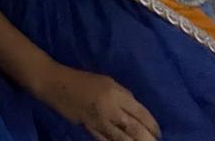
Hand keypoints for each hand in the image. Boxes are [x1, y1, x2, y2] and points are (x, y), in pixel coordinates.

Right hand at [38, 66, 159, 140]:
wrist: (56, 84)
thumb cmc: (82, 80)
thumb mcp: (106, 81)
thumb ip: (123, 95)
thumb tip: (135, 110)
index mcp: (116, 93)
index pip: (140, 113)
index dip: (152, 124)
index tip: (158, 132)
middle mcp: (110, 108)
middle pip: (134, 129)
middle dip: (147, 139)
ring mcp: (99, 121)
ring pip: (122, 139)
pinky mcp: (89, 129)